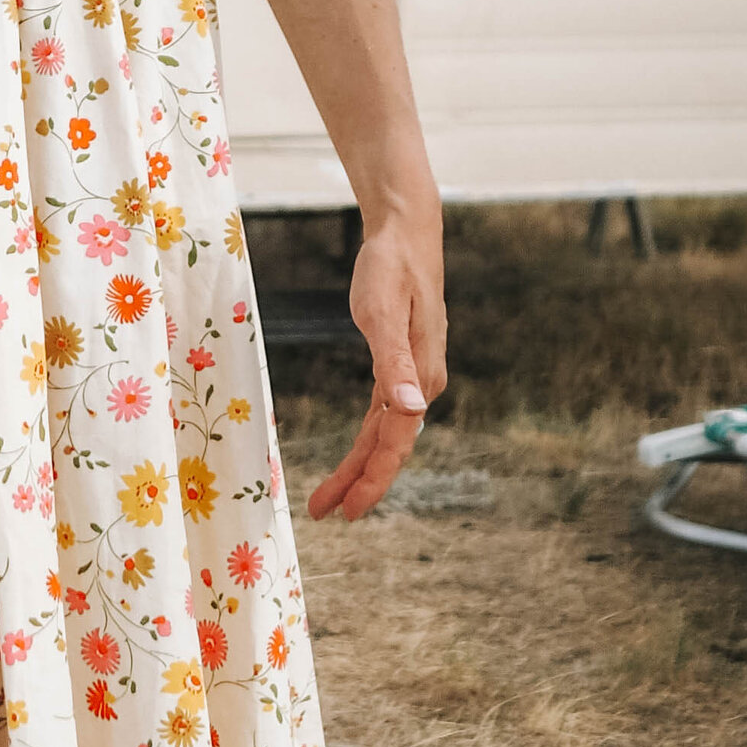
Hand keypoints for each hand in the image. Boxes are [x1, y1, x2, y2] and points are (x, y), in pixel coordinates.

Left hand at [304, 210, 445, 521]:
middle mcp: (422, 383)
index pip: (394, 441)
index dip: (371, 478)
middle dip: (358, 482)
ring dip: (360, 465)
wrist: (406, 232)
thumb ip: (394, 363)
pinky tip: (356, 454)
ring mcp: (414, 375)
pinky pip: (383, 415)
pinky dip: (368, 439)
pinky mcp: (401, 364)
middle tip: (324, 514)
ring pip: (385, 433)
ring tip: (330, 497)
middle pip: (388, 446)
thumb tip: (412, 411)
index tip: (345, 510)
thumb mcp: (385, 312)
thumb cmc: (392, 267)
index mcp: (421, 377)